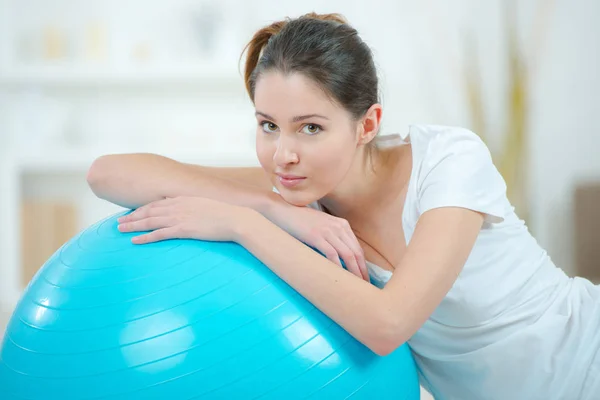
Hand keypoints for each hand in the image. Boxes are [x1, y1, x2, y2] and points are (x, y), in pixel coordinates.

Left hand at [117, 196, 248, 243]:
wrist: (235, 219)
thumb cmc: (226, 215)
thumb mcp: (207, 206)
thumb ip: (195, 207)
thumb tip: (191, 211)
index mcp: (183, 199)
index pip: (157, 203)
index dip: (142, 209)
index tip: (132, 213)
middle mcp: (178, 206)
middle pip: (149, 211)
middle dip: (132, 217)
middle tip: (119, 222)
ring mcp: (180, 217)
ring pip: (150, 221)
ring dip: (133, 226)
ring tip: (120, 230)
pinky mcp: (183, 229)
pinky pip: (159, 234)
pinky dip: (145, 237)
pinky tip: (134, 241)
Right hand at [267, 199, 368, 281]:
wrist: (283, 210)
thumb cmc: (300, 221)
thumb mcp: (321, 226)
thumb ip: (331, 237)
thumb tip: (338, 259)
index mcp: (342, 224)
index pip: (357, 248)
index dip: (363, 264)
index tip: (364, 277)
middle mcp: (338, 226)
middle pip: (356, 252)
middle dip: (361, 270)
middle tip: (364, 285)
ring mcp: (328, 230)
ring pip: (347, 254)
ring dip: (353, 271)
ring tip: (356, 284)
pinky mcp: (316, 236)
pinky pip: (331, 254)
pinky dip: (337, 266)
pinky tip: (339, 276)